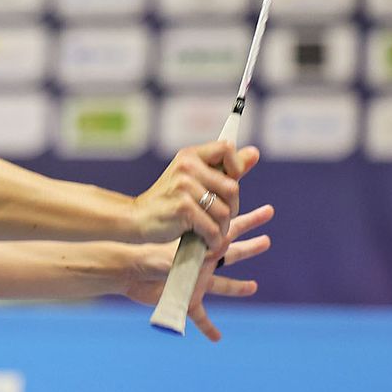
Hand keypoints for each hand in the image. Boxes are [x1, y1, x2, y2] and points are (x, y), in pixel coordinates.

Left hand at [124, 203, 274, 341]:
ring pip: (223, 285)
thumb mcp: (173, 251)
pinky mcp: (184, 301)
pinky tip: (217, 338)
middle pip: (233, 255)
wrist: (126, 272)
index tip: (267, 211)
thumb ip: (195, 250)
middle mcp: (202, 264)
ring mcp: (195, 283)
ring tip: (254, 287)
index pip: (230, 231)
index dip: (248, 221)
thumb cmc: (145, 255)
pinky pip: (200, 317)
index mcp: (201, 247)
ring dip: (238, 287)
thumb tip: (220, 241)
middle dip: (251, 247)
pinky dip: (208, 328)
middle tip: (268, 240)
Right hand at [130, 141, 258, 251]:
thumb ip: (225, 168)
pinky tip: (207, 242)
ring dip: (222, 228)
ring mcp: (184, 187)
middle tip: (221, 218)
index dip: (236, 166)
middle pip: (232, 187)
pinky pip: (213, 228)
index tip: (230, 183)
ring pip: (224, 212)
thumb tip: (255, 153)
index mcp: (190, 156)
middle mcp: (186, 167)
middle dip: (232, 208)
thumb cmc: (168, 201)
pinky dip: (214, 240)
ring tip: (213, 233)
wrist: (136, 218)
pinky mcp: (183, 208)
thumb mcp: (194, 179)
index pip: (226, 148)